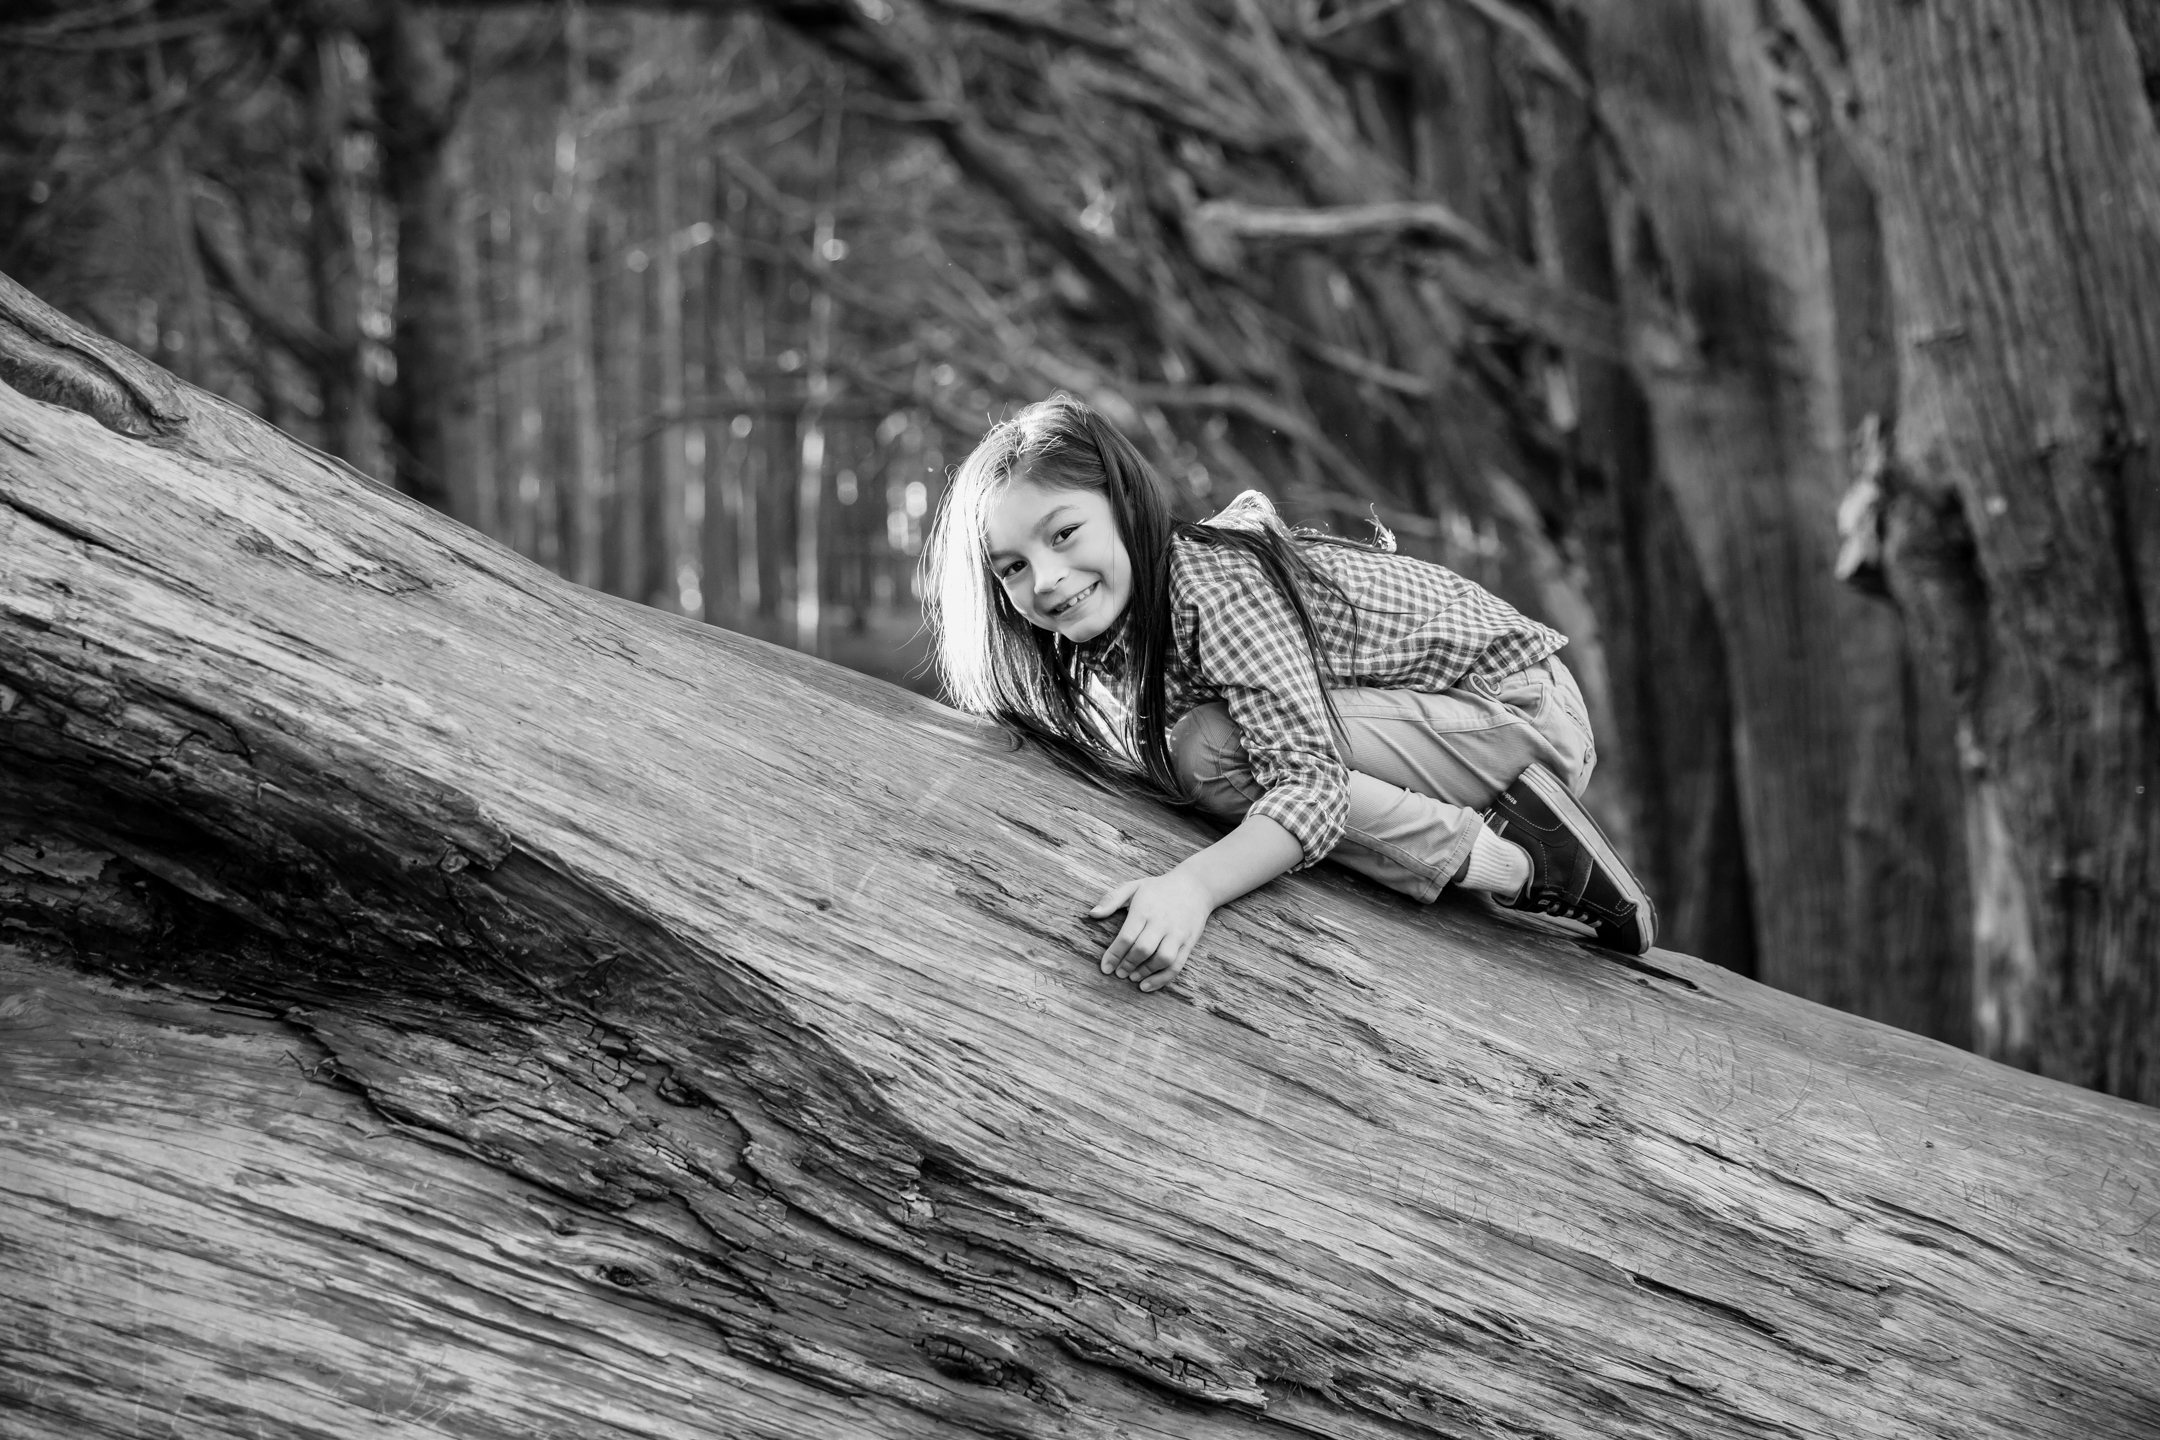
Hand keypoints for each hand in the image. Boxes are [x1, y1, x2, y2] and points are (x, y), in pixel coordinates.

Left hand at [1088, 869, 1214, 991]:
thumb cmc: (1158, 889)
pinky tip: (1148, 985)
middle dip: (1128, 965)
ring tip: (1132, 978)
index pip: (1127, 936)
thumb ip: (1111, 899)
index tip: (1105, 968)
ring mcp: (1177, 933)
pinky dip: (1162, 979)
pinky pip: (1177, 965)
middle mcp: (1162, 922)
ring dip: (1145, 972)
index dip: (1114, 955)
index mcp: (1145, 909)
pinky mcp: (1189, 943)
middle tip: (1118, 973)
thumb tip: (1092, 914)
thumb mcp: (1133, 887)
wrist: (1195, 886)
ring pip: (1162, 959)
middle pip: (1143, 949)